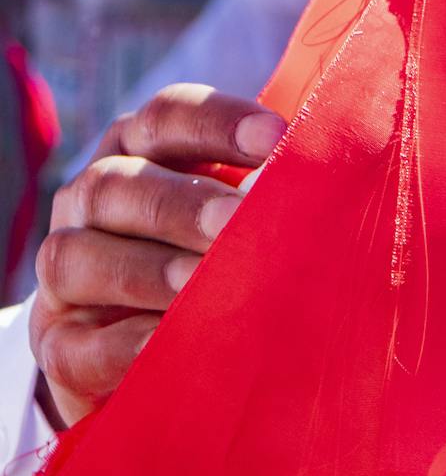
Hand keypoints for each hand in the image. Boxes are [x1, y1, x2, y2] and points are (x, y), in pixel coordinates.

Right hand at [29, 86, 283, 426]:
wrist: (165, 357)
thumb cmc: (230, 266)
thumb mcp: (253, 223)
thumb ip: (282, 199)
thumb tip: (354, 187)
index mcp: (144, 155)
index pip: (166, 118)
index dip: (216, 121)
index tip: (277, 137)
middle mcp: (94, 204)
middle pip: (117, 185)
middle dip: (183, 203)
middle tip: (239, 222)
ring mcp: (68, 273)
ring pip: (80, 257)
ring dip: (149, 270)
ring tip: (201, 285)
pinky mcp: (61, 344)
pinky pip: (79, 342)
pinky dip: (123, 343)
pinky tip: (167, 343)